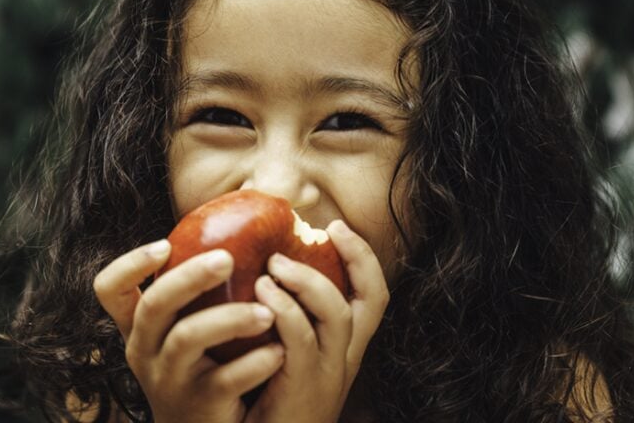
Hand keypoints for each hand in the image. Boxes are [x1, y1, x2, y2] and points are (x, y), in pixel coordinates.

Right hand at [94, 241, 285, 422]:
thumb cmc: (200, 366)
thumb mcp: (182, 332)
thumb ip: (193, 294)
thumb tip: (236, 235)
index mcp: (138, 328)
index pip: (109, 290)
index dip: (130, 264)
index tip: (165, 245)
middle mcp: (145, 351)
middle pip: (155, 305)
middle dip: (190, 277)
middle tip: (228, 258)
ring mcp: (168, 380)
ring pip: (187, 338)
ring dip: (231, 318)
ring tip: (269, 312)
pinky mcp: (199, 404)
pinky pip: (224, 379)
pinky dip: (255, 363)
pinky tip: (279, 351)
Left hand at [243, 220, 389, 422]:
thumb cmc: (264, 405)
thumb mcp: (283, 357)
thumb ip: (282, 320)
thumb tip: (260, 268)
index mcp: (344, 349)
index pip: (373, 296)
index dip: (364, 258)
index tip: (338, 228)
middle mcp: (345, 359)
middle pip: (371, 299)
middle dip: (353, 257)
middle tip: (321, 231)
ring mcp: (328, 374)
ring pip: (337, 314)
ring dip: (307, 281)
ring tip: (275, 263)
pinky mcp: (302, 388)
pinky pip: (299, 340)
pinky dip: (282, 310)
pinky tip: (259, 294)